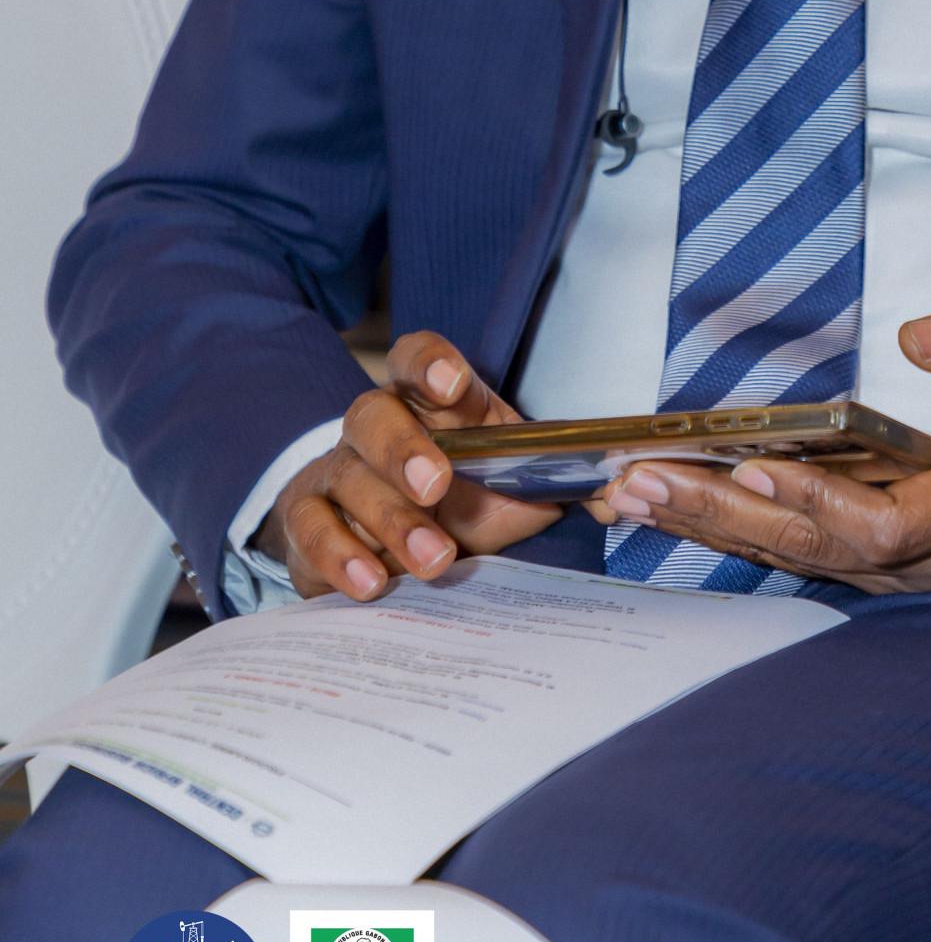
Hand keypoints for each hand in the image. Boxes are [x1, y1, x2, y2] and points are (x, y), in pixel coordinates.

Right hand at [254, 332, 563, 600]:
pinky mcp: (307, 522)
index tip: (454, 384)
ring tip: (433, 559)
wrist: (390, 541)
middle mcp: (374, 427)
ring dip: (389, 520)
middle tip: (437, 485)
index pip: (417, 358)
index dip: (431, 364)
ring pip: (346, 478)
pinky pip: (310, 531)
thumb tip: (613, 497)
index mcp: (428, 401)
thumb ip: (558, 486)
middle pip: (373, 416)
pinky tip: (371, 583)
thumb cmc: (463, 499)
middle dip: (404, 448)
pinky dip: (340, 557)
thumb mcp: (512, 487)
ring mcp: (335, 472)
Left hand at [593, 304, 930, 592]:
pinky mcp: (865, 562)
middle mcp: (929, 559)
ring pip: (791, 556)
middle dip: (726, 513)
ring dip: (708, 524)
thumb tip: (919, 334)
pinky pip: (787, 551)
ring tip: (630, 490)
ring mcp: (895, 572)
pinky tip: (662, 505)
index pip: (884, 527)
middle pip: (815, 548)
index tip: (755, 465)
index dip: (818, 502)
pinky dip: (723, 527)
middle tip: (648, 478)